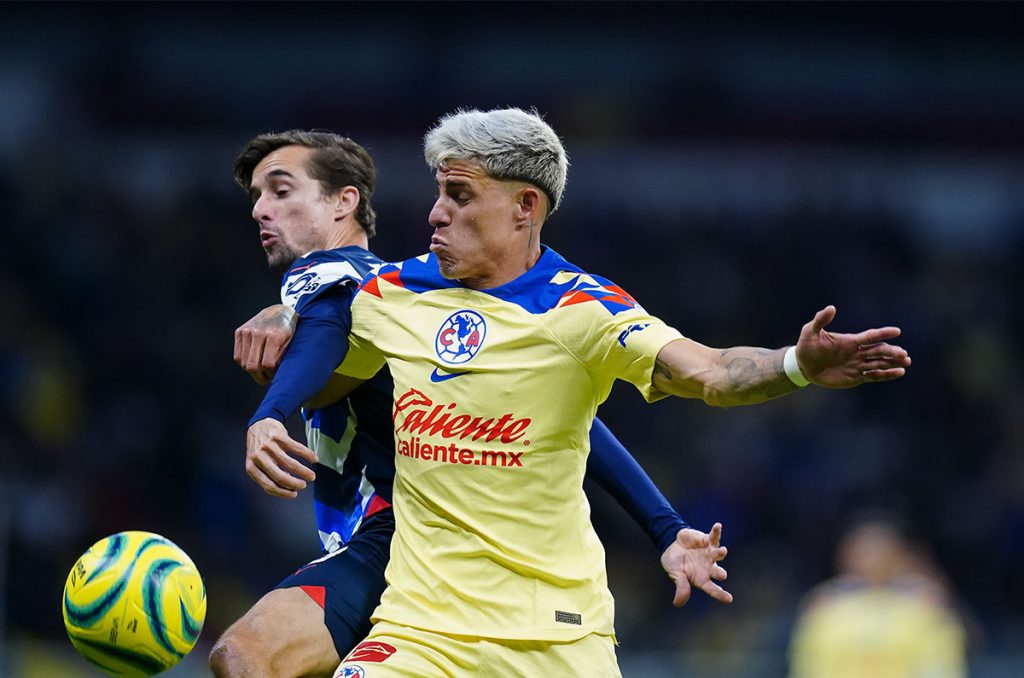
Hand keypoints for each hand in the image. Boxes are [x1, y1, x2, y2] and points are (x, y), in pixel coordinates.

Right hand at [233, 304, 297, 384]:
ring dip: (252, 371)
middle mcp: (258, 333)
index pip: (267, 364)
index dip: (270, 374)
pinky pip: (238, 356)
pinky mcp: (239, 331)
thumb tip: (273, 376)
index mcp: (274, 335)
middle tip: (266, 378)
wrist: (279, 311)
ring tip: (261, 371)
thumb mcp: (291, 343)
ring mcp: (247, 331)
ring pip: (244, 363)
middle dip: (260, 377)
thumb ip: (281, 358)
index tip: (274, 376)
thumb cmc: (288, 330)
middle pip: (253, 365)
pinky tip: (254, 361)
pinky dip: (244, 362)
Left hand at [246, 418, 316, 498]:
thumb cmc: (260, 449)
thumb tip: (287, 487)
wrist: (258, 425)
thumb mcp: (258, 464)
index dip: (283, 492)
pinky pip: (297, 448)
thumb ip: (268, 475)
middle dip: (294, 483)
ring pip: (290, 464)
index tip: (294, 494)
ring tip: (311, 476)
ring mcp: (269, 446)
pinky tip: (314, 459)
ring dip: (303, 472)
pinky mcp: (279, 436)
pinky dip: (308, 455)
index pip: (268, 485)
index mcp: (252, 468)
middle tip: (304, 485)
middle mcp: (259, 458)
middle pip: (279, 476)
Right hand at [660, 522, 731, 606]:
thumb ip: (681, 586)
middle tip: (721, 574)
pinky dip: (716, 531)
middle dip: (720, 573)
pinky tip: (718, 526)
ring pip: (718, 554)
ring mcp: (710, 553)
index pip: (712, 588)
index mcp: (701, 578)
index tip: (729, 599)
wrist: (671, 544)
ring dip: (720, 553)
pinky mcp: (708, 540)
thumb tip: (677, 604)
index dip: (720, 594)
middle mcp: (708, 567)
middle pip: (718, 572)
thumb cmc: (675, 562)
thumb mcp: (675, 574)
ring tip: (721, 551)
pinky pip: (714, 536)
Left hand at [796, 305, 910, 387]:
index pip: (870, 336)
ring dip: (893, 362)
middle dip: (892, 352)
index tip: (897, 331)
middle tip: (904, 354)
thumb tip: (831, 308)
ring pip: (880, 363)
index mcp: (850, 341)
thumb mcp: (810, 332)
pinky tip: (899, 373)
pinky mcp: (856, 377)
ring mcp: (858, 365)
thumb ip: (821, 320)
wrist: (802, 366)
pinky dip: (886, 374)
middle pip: (879, 351)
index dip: (883, 333)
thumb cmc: (807, 346)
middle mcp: (857, 352)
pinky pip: (874, 376)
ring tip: (906, 362)